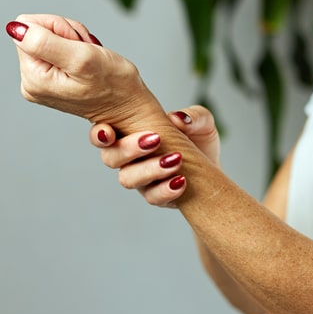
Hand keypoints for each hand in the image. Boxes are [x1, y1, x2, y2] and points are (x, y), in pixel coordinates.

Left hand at [6, 14, 164, 130]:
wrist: (129, 106)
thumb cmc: (114, 84)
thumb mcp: (82, 57)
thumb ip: (45, 42)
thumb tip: (14, 28)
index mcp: (33, 78)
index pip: (29, 27)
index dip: (59, 29)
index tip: (78, 47)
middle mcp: (30, 82)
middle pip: (36, 32)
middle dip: (66, 35)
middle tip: (86, 53)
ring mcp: (39, 82)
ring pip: (47, 37)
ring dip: (73, 41)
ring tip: (89, 59)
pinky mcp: (49, 79)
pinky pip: (54, 48)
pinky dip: (74, 48)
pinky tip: (86, 63)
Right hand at [89, 106, 220, 206]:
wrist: (213, 166)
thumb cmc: (197, 138)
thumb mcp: (201, 121)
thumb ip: (192, 116)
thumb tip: (177, 118)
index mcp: (131, 133)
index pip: (103, 134)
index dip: (99, 134)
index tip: (109, 132)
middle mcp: (129, 158)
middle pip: (111, 157)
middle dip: (128, 149)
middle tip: (155, 140)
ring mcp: (140, 179)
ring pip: (128, 179)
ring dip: (149, 169)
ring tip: (175, 160)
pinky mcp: (156, 196)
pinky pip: (152, 197)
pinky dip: (166, 189)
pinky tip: (181, 180)